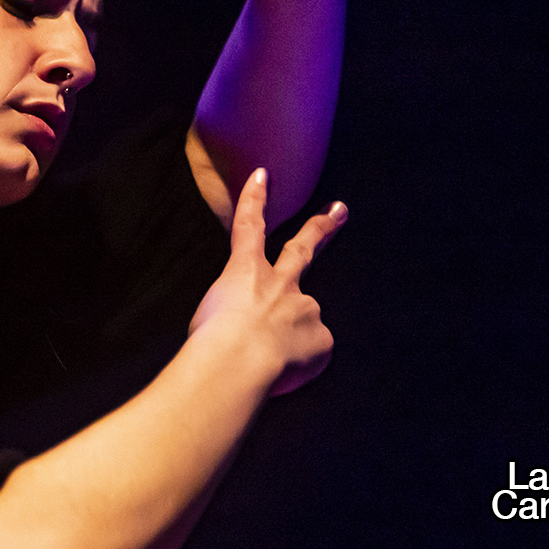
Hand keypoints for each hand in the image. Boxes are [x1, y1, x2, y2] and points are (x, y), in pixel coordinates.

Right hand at [189, 168, 345, 395]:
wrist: (236, 362)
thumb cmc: (210, 342)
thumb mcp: (209, 320)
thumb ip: (237, 316)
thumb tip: (257, 332)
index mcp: (244, 273)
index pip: (248, 228)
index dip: (254, 200)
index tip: (263, 175)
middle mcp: (279, 283)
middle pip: (302, 250)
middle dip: (321, 227)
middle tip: (340, 210)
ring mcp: (305, 307)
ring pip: (302, 323)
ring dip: (291, 339)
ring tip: (269, 361)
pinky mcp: (321, 337)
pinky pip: (311, 355)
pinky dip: (297, 366)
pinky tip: (280, 374)